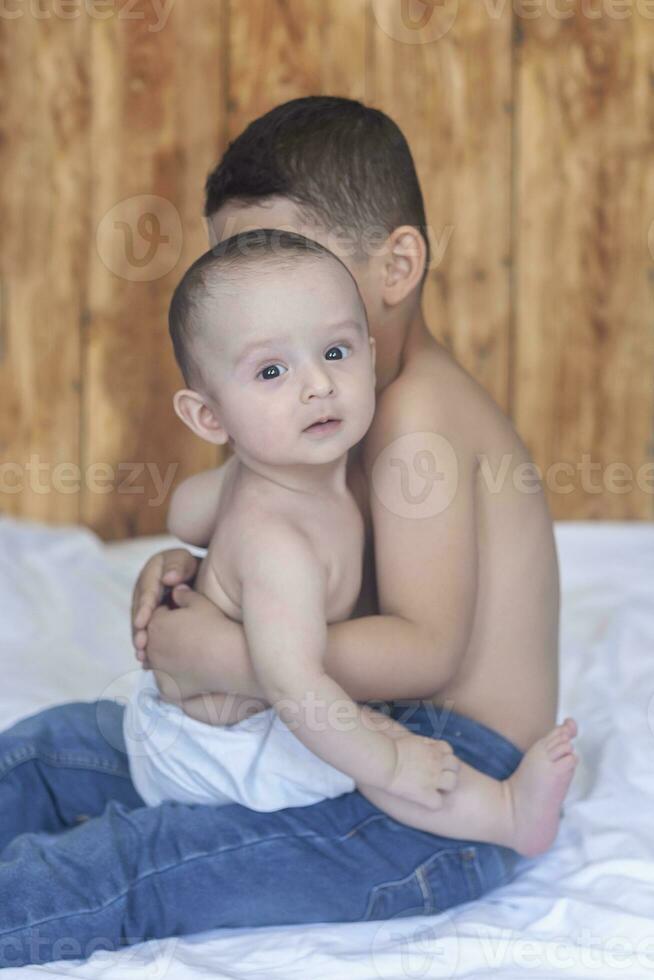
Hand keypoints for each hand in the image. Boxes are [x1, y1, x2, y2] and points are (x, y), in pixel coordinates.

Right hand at [131, 548, 198, 664]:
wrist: (207, 576)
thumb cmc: (198, 568)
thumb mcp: (188, 562)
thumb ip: (179, 566)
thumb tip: (168, 579)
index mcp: (153, 571)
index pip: (146, 591)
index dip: (144, 607)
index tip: (141, 623)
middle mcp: (146, 587)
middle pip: (139, 610)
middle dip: (139, 628)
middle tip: (140, 644)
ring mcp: (148, 603)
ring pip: (141, 623)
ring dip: (141, 639)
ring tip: (142, 656)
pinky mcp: (154, 616)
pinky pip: (149, 630)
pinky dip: (148, 645)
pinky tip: (147, 660)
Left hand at [144, 585, 230, 699]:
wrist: (228, 657)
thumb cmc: (215, 626)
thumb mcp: (200, 603)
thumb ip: (184, 594)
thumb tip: (176, 589)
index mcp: (155, 624)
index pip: (156, 618)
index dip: (170, 616)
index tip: (184, 620)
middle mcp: (150, 648)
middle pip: (153, 641)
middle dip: (164, 638)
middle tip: (186, 639)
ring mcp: (157, 671)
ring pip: (156, 663)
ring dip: (165, 659)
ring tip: (187, 656)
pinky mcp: (166, 689)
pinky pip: (165, 682)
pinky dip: (172, 679)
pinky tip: (187, 673)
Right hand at [386, 735, 459, 809]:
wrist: (385, 760)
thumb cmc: (391, 747)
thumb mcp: (410, 739)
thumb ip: (421, 742)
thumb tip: (422, 741)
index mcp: (432, 748)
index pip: (449, 750)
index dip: (444, 756)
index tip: (435, 761)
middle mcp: (436, 763)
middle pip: (455, 766)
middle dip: (449, 770)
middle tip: (437, 776)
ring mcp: (433, 779)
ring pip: (452, 783)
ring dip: (445, 786)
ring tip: (434, 789)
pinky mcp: (425, 794)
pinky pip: (438, 803)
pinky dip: (433, 802)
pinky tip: (425, 801)